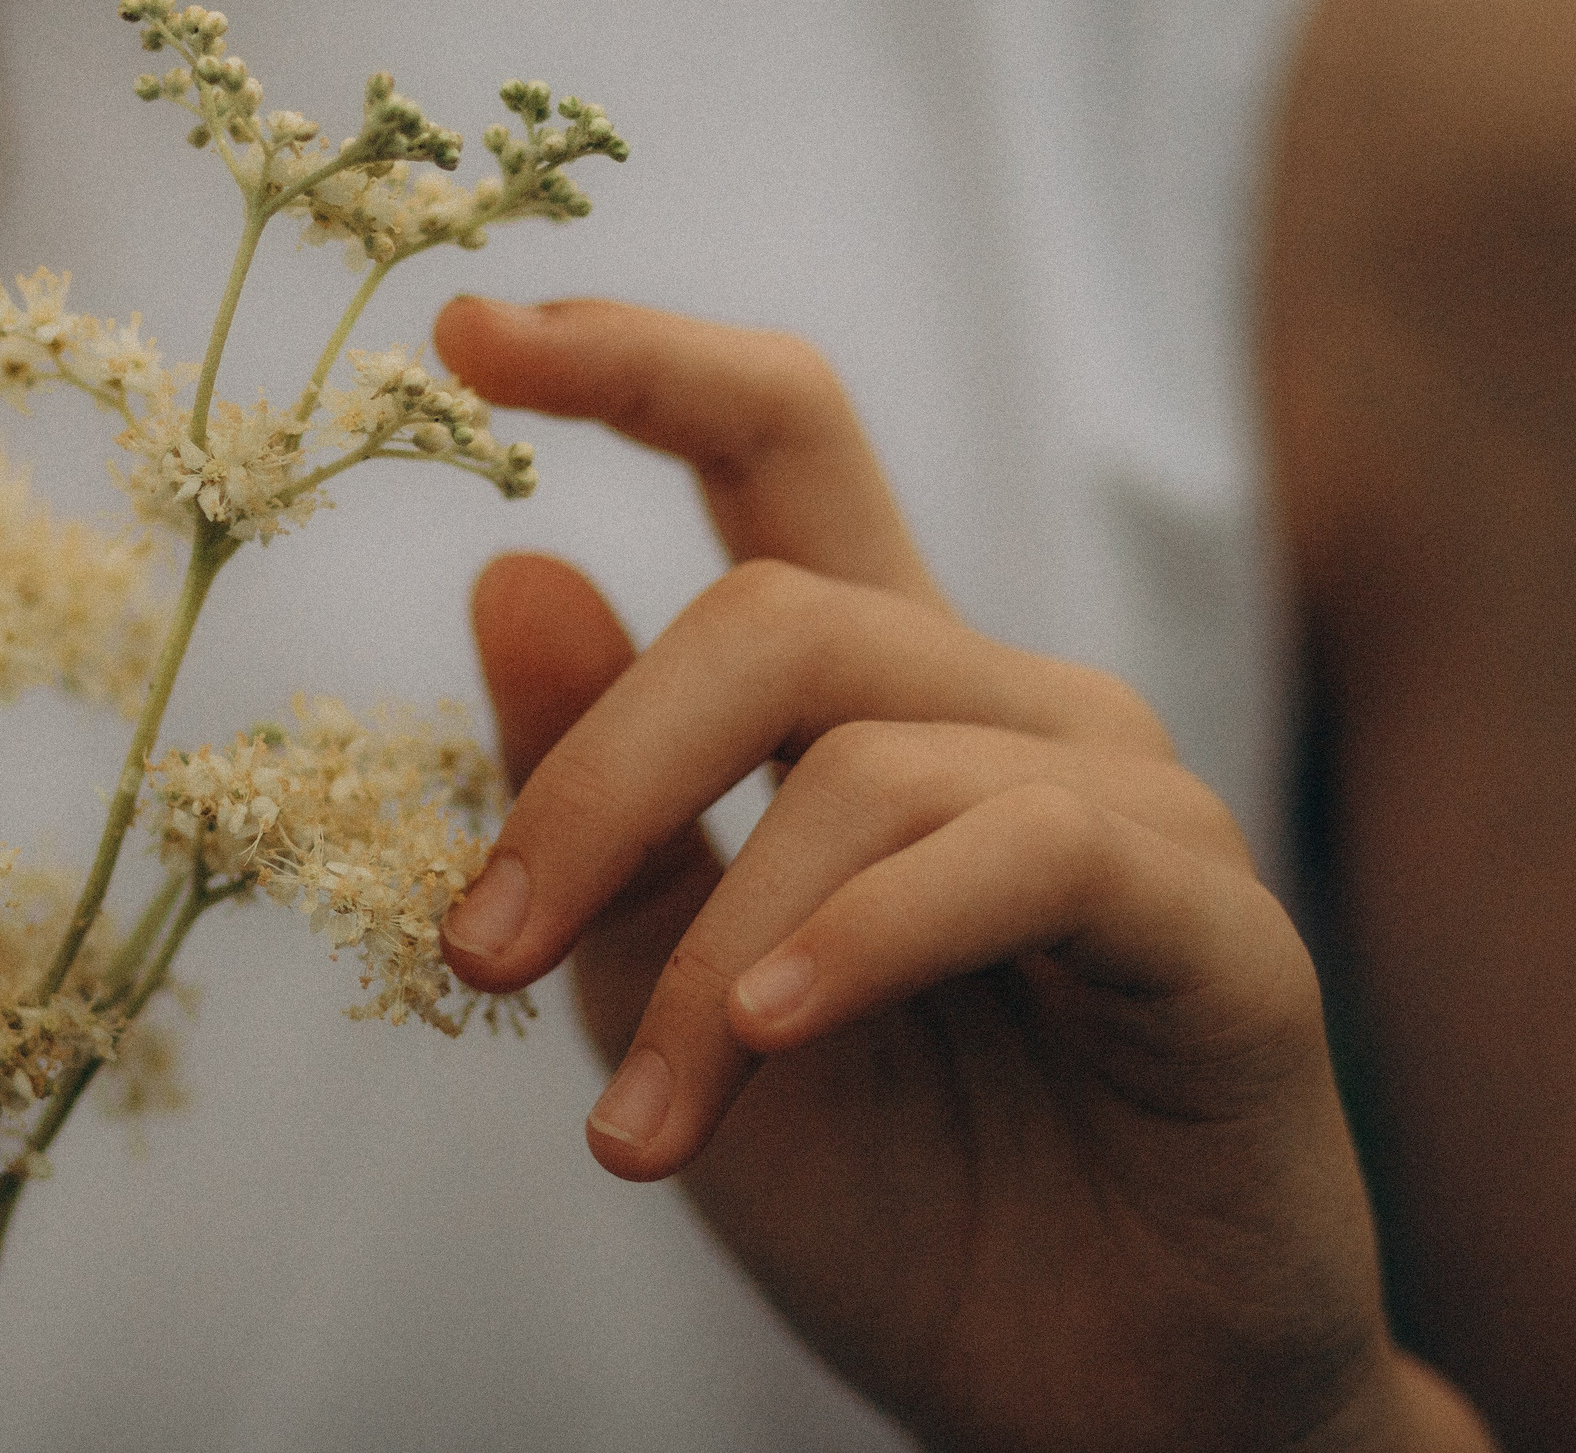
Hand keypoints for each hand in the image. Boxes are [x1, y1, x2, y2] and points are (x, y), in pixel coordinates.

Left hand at [432, 297, 1488, 1452]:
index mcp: (875, 696)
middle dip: (591, 773)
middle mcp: (1003, 703)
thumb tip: (510, 569)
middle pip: (773, 603)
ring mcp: (1121, 798)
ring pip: (862, 752)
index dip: (632, 362)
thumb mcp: (669, 978)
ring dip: (699, 951)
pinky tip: (766, 1043)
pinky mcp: (1209, 923)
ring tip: (633, 1132)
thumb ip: (603, 790)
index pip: (772, 444)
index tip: (464, 327)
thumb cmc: (884, 1182)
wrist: (1072, 1394)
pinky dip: (860, 942)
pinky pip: (1018, 855)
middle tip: (470, 951)